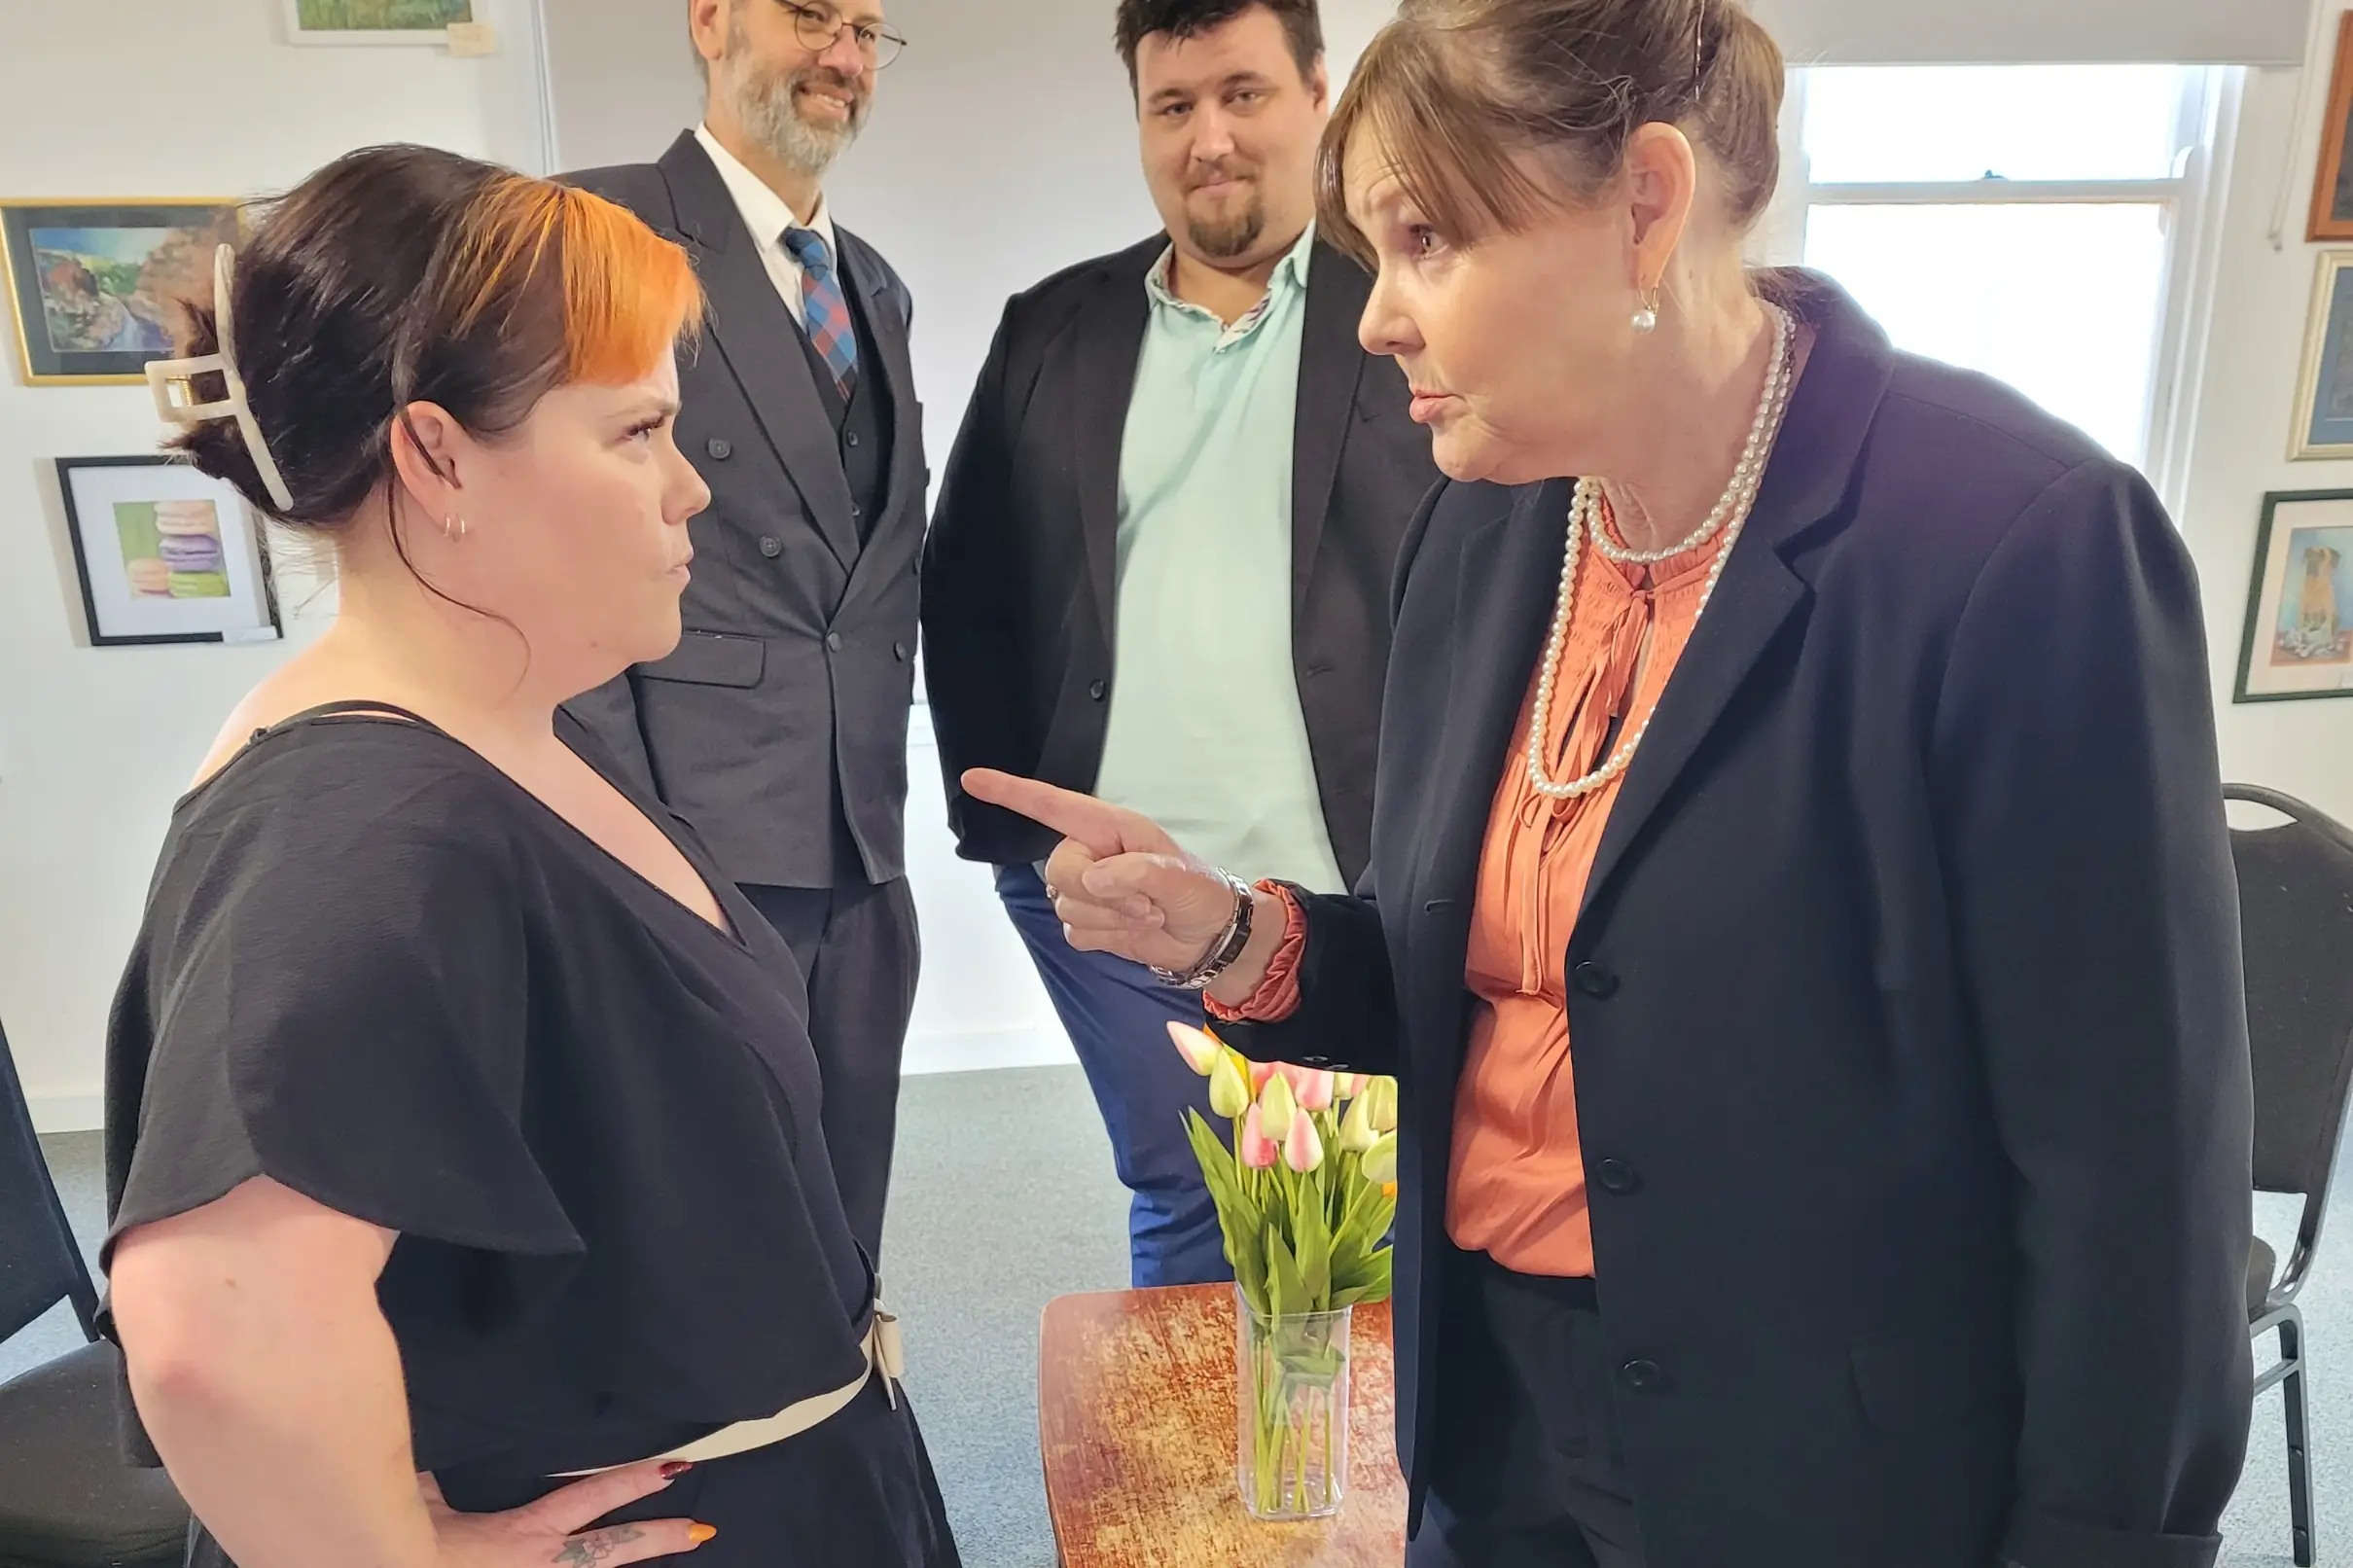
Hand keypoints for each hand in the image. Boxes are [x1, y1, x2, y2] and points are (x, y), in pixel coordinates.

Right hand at [427, 1461, 711, 1565]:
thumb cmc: (410, 1544)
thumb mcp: (427, 1504)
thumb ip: (439, 1485)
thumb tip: (431, 1461)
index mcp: (528, 1532)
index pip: (594, 1493)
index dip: (636, 1479)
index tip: (675, 1468)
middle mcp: (547, 1563)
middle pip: (616, 1547)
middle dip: (661, 1538)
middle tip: (703, 1531)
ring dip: (636, 1563)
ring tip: (683, 1548)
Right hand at [962, 769, 1237, 972]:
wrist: (1207, 938)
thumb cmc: (1200, 893)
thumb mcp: (1180, 877)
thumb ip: (1137, 873)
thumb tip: (1093, 879)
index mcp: (1109, 828)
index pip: (1052, 805)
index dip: (1010, 792)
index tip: (972, 779)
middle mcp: (1091, 853)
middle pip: (1059, 869)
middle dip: (1102, 894)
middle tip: (1146, 903)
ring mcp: (1085, 889)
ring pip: (1065, 905)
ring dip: (1110, 919)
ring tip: (1146, 914)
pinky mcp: (1086, 921)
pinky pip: (1072, 932)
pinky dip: (1105, 937)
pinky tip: (1130, 931)